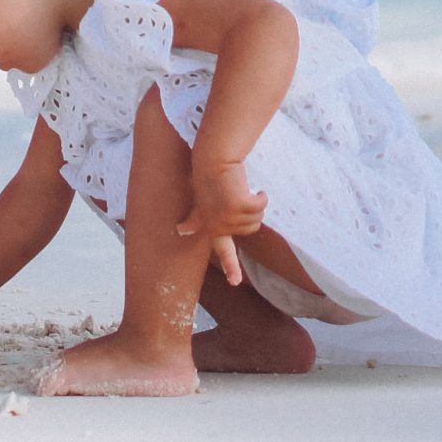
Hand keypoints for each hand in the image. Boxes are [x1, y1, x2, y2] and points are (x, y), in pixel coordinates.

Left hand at [176, 159, 266, 285]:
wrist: (211, 159)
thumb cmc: (206, 177)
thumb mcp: (200, 202)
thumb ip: (196, 219)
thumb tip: (181, 231)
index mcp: (210, 225)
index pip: (222, 249)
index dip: (229, 266)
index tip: (234, 282)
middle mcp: (218, 224)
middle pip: (250, 228)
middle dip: (250, 212)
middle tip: (237, 195)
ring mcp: (227, 216)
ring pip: (256, 218)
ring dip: (255, 203)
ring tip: (240, 189)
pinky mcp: (238, 205)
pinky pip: (261, 206)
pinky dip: (261, 197)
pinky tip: (253, 189)